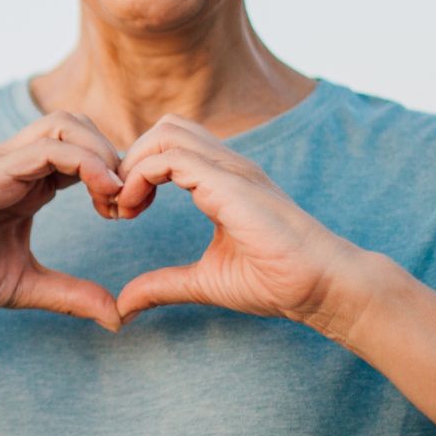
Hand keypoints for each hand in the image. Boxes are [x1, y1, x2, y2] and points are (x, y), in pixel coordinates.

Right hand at [0, 112, 123, 329]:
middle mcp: (17, 163)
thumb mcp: (25, 285)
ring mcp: (3, 162)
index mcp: (28, 181)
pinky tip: (102, 194)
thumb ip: (71, 295)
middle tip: (128, 200)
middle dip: (114, 154)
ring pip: (66, 124)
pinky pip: (47, 148)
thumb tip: (117, 317)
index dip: (114, 173)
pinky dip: (85, 162)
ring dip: (102, 152)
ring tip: (116, 195)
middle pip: (79, 124)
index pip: (83, 150)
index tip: (130, 212)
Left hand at [113, 115, 354, 326]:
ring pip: (165, 132)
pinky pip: (170, 158)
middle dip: (129, 159)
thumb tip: (124, 306)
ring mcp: (230, 169)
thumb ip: (163, 285)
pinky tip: (134, 209)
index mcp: (222, 181)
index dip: (136, 172)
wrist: (319, 285)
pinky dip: (140, 176)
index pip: (170, 148)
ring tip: (123, 206)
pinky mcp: (229, 182)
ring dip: (132, 164)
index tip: (121, 212)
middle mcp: (226, 166)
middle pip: (164, 129)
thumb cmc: (275, 282)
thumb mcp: (204, 282)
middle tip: (116, 205)